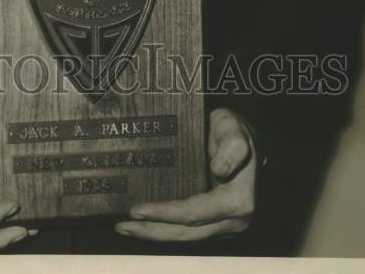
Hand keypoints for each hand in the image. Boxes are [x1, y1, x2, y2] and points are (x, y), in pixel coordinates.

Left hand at [116, 108, 255, 241]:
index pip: (194, 213)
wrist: (243, 139)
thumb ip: (232, 146)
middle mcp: (234, 220)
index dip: (164, 214)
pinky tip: (145, 225)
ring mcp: (226, 224)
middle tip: (121, 226)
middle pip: (187, 232)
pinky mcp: (217, 223)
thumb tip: (219, 171)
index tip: (136, 210)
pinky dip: (166, 229)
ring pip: (187, 236)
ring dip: (156, 233)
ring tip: (125, 228)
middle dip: (153, 230)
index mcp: (237, 201)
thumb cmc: (234, 130)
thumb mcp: (234, 129)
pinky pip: (189, 230)